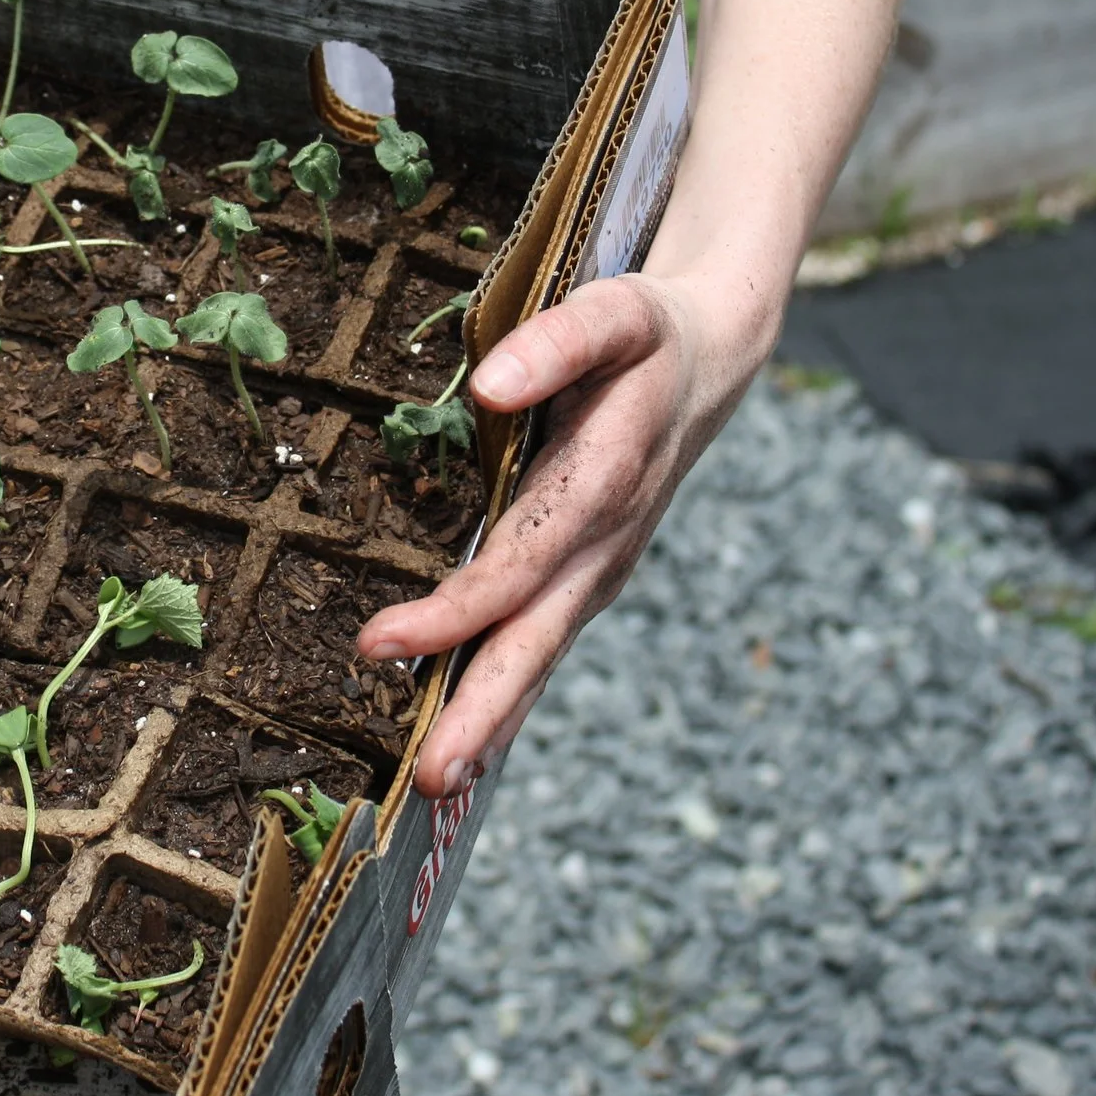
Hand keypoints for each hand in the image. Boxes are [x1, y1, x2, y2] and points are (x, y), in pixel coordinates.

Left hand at [356, 269, 776, 797]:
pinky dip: (509, 696)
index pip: (517, 564)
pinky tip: (473, 742)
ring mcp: (600, 570)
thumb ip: (556, 342)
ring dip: (494, 720)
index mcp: (602, 486)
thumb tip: (490, 385)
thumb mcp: (615, 315)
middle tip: (430, 776)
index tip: (382, 642)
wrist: (713, 360)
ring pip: (542, 654)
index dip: (455, 611)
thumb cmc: (649, 336)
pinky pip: (543, 642)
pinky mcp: (589, 577)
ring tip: (442, 781)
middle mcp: (603, 545)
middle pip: (535, 639)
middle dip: (483, 710)